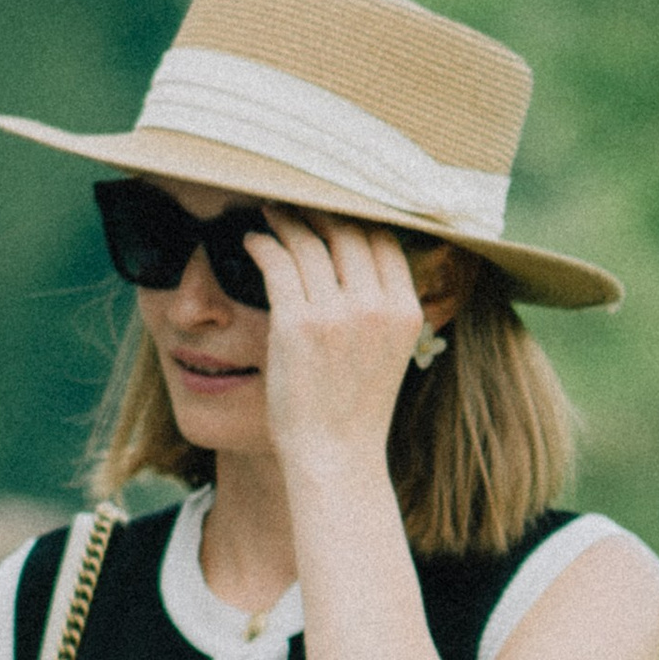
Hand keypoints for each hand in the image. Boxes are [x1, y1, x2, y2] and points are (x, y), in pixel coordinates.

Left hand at [247, 211, 431, 477]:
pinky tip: (252, 239)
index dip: (358, 215)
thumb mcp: (389, 354)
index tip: (335, 205)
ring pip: (310, 242)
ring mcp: (336, 313)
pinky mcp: (297, 324)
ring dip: (286, 220)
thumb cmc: (354, 412)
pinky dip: (263, 244)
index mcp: (406, 311)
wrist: (336, 461)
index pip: (385, 240)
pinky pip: (278, 263)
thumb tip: (360, 266)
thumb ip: (382, 309)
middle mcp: (376, 306)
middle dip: (320, 209)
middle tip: (297, 198)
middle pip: (349, 232)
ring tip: (270, 210)